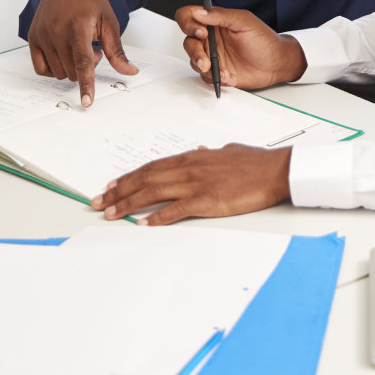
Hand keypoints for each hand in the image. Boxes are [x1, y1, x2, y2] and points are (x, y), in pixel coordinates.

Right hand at [27, 0, 135, 106]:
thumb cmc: (90, 1)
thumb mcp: (109, 22)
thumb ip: (117, 51)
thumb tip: (130, 71)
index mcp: (78, 27)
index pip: (83, 63)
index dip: (87, 84)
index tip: (87, 101)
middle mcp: (57, 32)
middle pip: (72, 72)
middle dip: (85, 67)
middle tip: (92, 48)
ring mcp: (42, 36)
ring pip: (58, 73)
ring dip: (71, 68)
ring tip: (78, 46)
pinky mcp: (33, 38)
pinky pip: (41, 69)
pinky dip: (54, 69)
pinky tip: (63, 54)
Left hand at [92, 144, 292, 224]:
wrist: (276, 170)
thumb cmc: (256, 162)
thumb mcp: (229, 151)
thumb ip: (211, 153)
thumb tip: (199, 151)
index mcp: (194, 157)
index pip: (153, 167)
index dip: (130, 176)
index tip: (112, 184)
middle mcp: (190, 168)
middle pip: (146, 179)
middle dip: (118, 191)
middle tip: (98, 201)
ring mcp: (197, 183)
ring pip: (153, 192)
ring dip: (128, 203)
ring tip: (110, 212)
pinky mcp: (207, 200)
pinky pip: (175, 210)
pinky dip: (156, 217)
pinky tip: (141, 224)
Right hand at [173, 4, 305, 88]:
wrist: (276, 64)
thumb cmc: (264, 40)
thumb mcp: (245, 22)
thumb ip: (221, 16)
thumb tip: (200, 12)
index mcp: (215, 22)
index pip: (189, 16)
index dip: (188, 23)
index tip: (200, 31)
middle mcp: (210, 38)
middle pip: (188, 42)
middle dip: (195, 52)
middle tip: (206, 59)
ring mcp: (212, 55)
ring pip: (194, 61)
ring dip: (205, 67)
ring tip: (221, 71)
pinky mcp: (216, 72)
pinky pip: (206, 76)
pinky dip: (217, 78)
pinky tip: (230, 76)